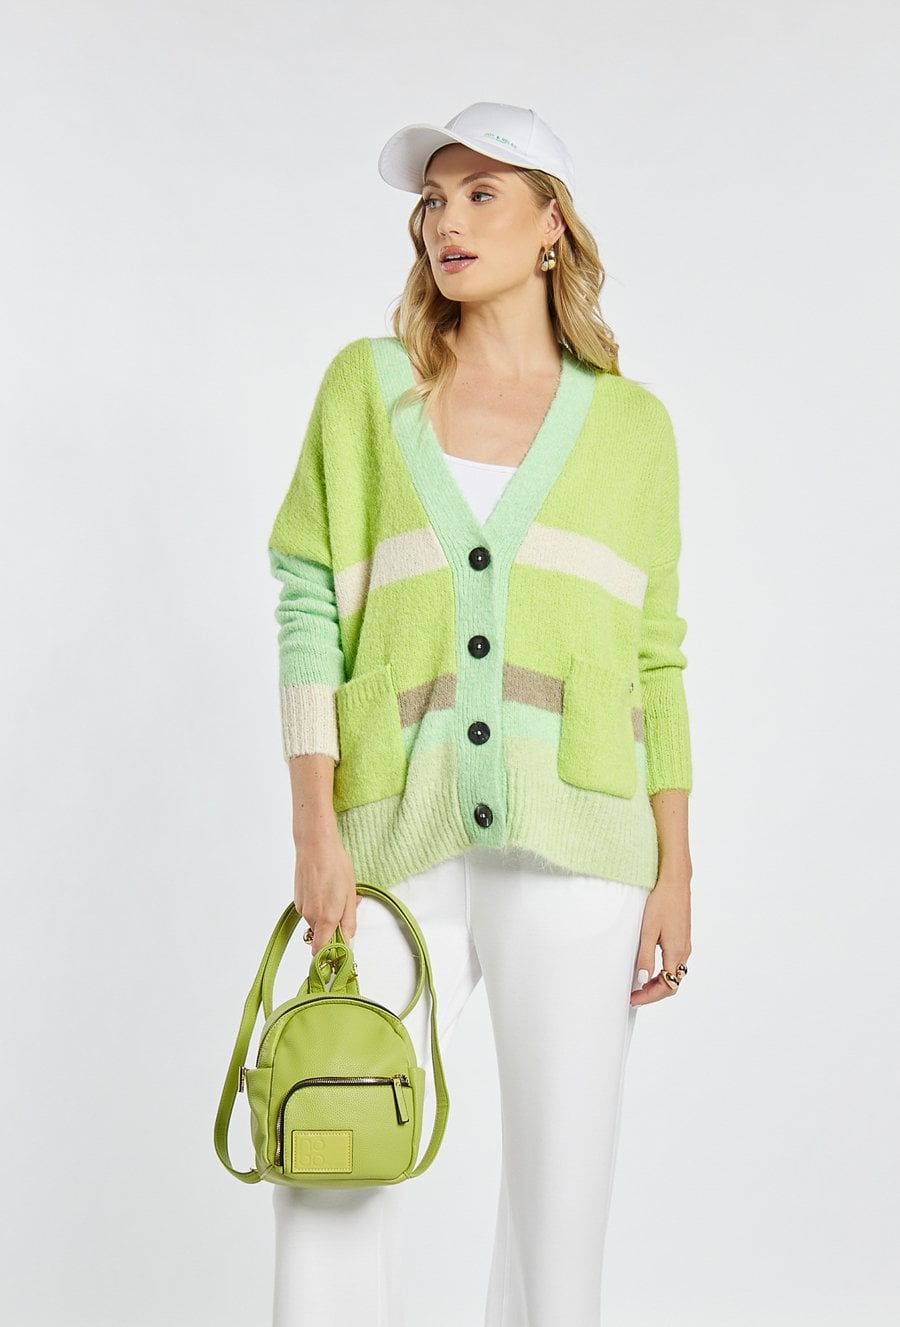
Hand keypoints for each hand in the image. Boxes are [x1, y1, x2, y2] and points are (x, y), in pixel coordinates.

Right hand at [293, 828, 360, 956]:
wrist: (316, 845)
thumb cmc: (335, 866)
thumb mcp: (350, 894)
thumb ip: (349, 921)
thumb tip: (348, 939)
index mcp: (326, 918)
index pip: (321, 951)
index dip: (329, 956)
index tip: (339, 954)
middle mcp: (311, 916)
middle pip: (321, 935)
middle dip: (334, 928)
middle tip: (346, 908)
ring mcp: (302, 908)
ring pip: (316, 922)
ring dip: (327, 915)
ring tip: (336, 893)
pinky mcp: (297, 900)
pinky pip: (310, 911)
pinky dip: (319, 906)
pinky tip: (325, 888)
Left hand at [630, 872, 690, 1006]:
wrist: (675, 881)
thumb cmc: (662, 901)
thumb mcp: (648, 930)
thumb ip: (645, 956)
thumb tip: (642, 979)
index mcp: (676, 951)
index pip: (667, 986)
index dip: (650, 996)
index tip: (634, 998)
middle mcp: (684, 951)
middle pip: (672, 983)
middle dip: (653, 993)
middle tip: (634, 995)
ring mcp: (685, 944)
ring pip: (674, 973)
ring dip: (658, 982)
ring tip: (639, 984)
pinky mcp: (682, 937)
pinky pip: (675, 962)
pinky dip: (663, 971)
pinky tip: (650, 966)